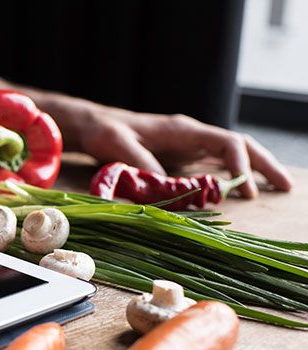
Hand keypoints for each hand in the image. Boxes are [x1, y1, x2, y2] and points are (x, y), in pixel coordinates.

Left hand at [71, 105, 292, 197]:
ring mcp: (189, 147)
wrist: (94, 126)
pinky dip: (231, 178)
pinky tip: (240, 192)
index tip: (242, 187)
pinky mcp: (181, 159)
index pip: (225, 142)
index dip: (239, 164)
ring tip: (276, 189)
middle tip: (285, 187)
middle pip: (239, 146)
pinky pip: (214, 167)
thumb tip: (166, 188)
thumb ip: (140, 164)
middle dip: (263, 165)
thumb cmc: (104, 132)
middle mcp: (192, 137)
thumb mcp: (118, 146)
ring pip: (231, 156)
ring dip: (253, 171)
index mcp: (183, 130)